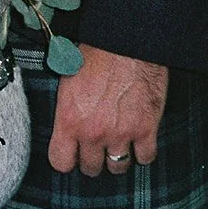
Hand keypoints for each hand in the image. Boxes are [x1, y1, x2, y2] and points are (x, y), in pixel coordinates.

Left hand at [48, 43, 167, 177]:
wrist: (126, 40)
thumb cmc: (95, 53)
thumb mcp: (67, 81)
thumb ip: (67, 111)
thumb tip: (66, 127)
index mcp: (69, 119)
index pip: (60, 162)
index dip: (67, 159)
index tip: (72, 154)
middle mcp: (93, 132)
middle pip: (91, 168)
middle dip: (93, 159)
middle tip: (97, 147)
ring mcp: (121, 134)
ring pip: (118, 167)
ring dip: (117, 158)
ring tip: (118, 145)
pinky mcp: (146, 129)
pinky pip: (145, 157)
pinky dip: (143, 151)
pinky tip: (140, 140)